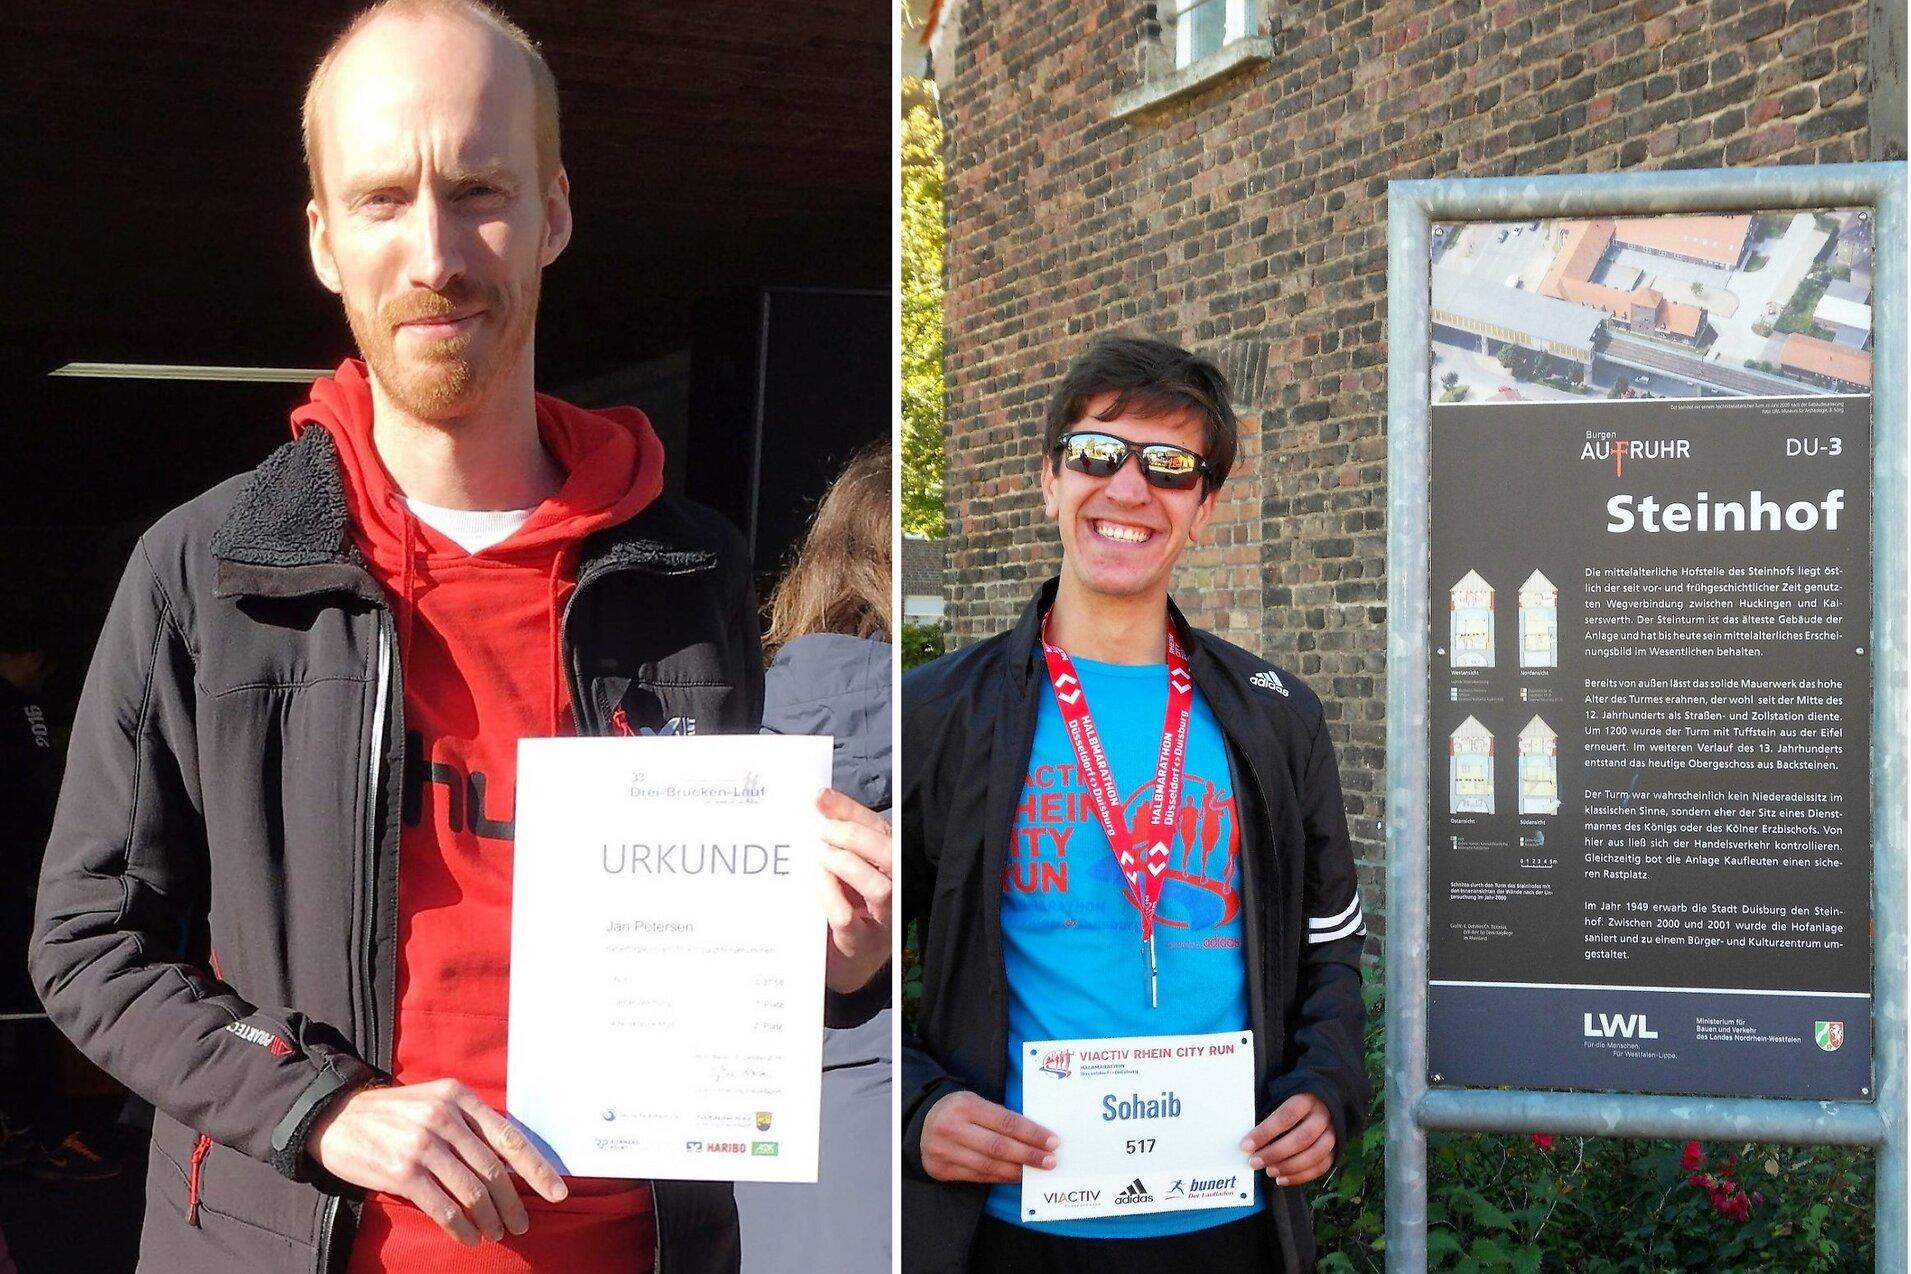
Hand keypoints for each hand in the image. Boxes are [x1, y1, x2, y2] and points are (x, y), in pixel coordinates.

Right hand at [308, 1078, 567, 1245]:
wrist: (336, 1117)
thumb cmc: (393, 1114)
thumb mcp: (435, 1101)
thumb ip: (469, 1125)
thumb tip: (509, 1165)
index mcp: (459, 1097)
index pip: (510, 1137)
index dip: (537, 1169)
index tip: (557, 1192)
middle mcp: (444, 1117)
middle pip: (494, 1170)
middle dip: (513, 1204)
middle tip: (521, 1225)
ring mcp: (423, 1145)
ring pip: (472, 1192)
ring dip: (489, 1219)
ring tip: (495, 1233)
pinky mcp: (402, 1172)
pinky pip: (443, 1207)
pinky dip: (461, 1227)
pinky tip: (468, 1236)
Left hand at [817, 788, 891, 992]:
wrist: (852, 963)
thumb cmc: (851, 906)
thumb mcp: (846, 868)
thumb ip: (838, 836)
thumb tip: (819, 799)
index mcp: (893, 863)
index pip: (879, 828)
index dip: (850, 811)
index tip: (819, 797)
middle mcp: (898, 889)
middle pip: (891, 855)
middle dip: (853, 837)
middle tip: (822, 832)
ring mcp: (884, 919)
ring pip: (880, 888)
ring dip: (847, 866)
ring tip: (820, 857)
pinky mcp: (862, 944)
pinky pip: (848, 918)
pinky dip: (830, 897)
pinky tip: (816, 885)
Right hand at [919, 1090, 1057, 1183]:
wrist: (922, 1122)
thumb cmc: (959, 1111)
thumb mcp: (976, 1102)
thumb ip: (1001, 1117)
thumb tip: (1036, 1137)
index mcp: (965, 1105)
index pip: (1006, 1122)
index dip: (1032, 1134)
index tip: (1052, 1142)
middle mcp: (952, 1128)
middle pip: (999, 1147)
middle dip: (1029, 1155)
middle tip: (1050, 1161)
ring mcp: (944, 1151)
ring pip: (989, 1166)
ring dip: (1017, 1171)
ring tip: (1035, 1171)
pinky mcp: (941, 1169)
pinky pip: (978, 1177)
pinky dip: (1000, 1177)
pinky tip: (1015, 1176)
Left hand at [1241, 1092, 1335, 1185]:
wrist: (1323, 1102)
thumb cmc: (1293, 1104)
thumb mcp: (1281, 1099)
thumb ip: (1269, 1117)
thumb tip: (1250, 1141)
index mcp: (1307, 1099)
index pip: (1286, 1116)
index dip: (1265, 1132)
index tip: (1247, 1145)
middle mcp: (1322, 1116)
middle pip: (1302, 1138)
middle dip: (1275, 1153)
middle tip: (1255, 1162)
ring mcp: (1332, 1134)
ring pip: (1314, 1155)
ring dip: (1289, 1167)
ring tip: (1269, 1171)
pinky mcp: (1335, 1149)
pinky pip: (1321, 1167)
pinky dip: (1301, 1177)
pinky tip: (1282, 1179)